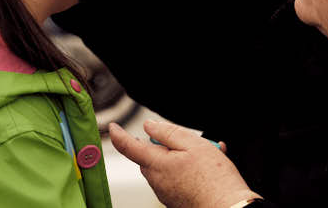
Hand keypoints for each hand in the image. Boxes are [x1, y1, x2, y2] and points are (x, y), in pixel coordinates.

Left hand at [109, 120, 259, 207]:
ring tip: (207, 155)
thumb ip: (168, 132)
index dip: (119, 135)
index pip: (129, 147)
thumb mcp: (192, 144)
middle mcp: (157, 181)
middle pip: (151, 155)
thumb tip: (148, 126)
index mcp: (156, 165)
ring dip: (180, 157)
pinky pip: (175, 179)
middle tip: (190, 141)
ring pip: (165, 166)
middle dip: (165, 145)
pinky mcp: (175, 200)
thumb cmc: (214, 178)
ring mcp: (165, 193)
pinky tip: (207, 168)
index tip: (114, 127)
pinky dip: (187, 170)